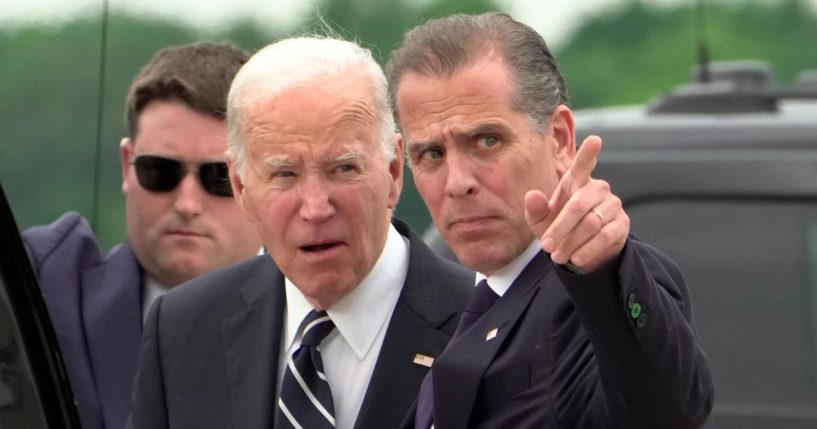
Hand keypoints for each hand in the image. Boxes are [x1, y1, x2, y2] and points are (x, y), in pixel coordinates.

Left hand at [524, 135, 628, 272]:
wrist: (580, 251)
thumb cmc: (558, 228)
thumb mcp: (540, 221)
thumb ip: (535, 209)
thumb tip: (532, 195)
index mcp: (576, 181)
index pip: (583, 165)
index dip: (589, 153)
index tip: (595, 139)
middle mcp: (597, 189)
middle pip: (578, 206)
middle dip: (559, 228)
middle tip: (546, 247)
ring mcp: (612, 205)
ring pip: (590, 223)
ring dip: (571, 243)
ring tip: (558, 256)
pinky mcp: (621, 223)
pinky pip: (604, 236)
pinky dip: (587, 249)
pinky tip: (576, 259)